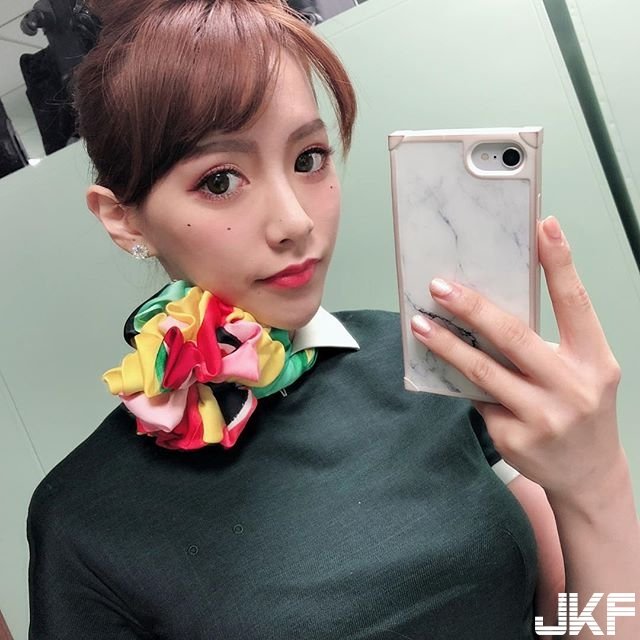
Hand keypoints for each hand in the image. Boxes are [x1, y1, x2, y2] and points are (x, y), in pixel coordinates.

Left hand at [410, 216, 622, 499]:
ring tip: (421, 325)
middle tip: (440, 286)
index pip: (576, 303)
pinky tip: (438, 364)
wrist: (589, 475)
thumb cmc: (582, 410)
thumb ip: (551, 340)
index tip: (543, 226)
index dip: (560, 262)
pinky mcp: (514, 437)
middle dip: (473, 308)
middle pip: (515, 336)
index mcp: (594, 361)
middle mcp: (572, 387)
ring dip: (447, 345)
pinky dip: (457, 379)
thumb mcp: (583, 370)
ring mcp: (542, 416)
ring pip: (483, 371)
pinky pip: (476, 399)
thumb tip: (492, 305)